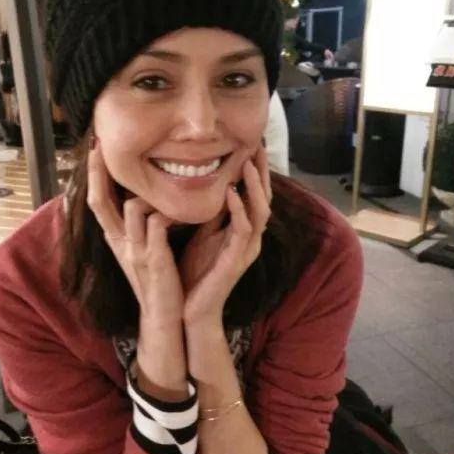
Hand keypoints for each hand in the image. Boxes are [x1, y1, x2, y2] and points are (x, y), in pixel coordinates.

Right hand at [87, 141, 186, 396]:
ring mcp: (136, 252)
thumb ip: (141, 225)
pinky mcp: (155, 261)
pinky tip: (170, 209)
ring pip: (130, 211)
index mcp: (118, 239)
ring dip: (142, 193)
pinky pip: (155, 229)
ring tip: (155, 178)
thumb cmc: (160, 281)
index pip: (99, 202)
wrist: (164, 318)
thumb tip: (143, 198)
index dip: (94, 177)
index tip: (94, 150)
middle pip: (100, 203)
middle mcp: (121, 243)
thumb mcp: (145, 250)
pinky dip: (162, 216)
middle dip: (98, 175)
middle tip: (98, 148)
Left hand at [180, 145, 270, 327]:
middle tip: (256, 146)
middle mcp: (251, 238)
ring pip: (259, 212)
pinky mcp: (237, 261)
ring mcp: (246, 250)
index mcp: (243, 231)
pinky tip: (231, 194)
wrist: (190, 309)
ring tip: (248, 164)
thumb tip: (210, 185)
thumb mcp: (202, 233)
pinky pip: (243, 231)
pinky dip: (239, 211)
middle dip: (261, 172)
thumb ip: (211, 212)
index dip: (254, 170)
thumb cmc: (195, 272)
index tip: (249, 144)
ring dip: (254, 187)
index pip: (254, 194)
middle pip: (264, 198)